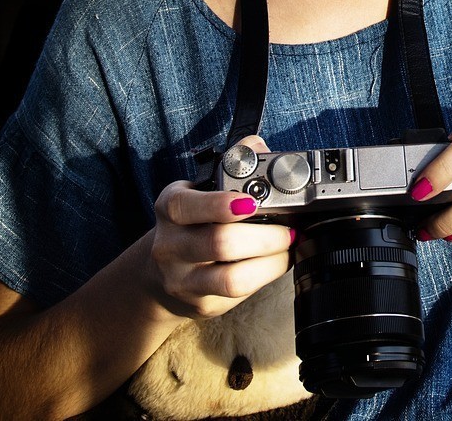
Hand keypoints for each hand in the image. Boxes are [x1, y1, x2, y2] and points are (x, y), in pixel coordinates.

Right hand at [145, 135, 294, 319]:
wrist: (161, 273)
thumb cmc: (193, 222)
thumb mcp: (202, 189)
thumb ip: (233, 165)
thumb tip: (258, 147)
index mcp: (171, 207)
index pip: (188, 206)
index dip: (220, 205)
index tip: (251, 202)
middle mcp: (170, 245)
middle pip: (219, 243)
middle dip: (266, 235)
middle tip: (290, 227)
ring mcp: (183, 279)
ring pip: (232, 277)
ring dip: (272, 259)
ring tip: (289, 244)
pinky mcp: (200, 304)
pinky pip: (239, 294)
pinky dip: (267, 275)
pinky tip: (278, 261)